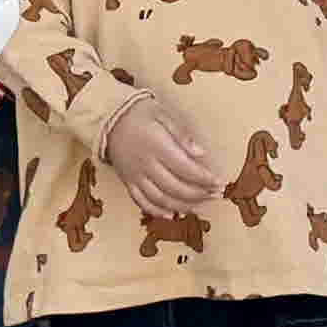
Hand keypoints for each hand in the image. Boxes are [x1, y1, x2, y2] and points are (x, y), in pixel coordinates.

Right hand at [103, 89, 226, 210]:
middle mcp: (146, 165)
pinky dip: (157, 211)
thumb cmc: (138, 112)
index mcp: (157, 146)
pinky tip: (172, 214)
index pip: (186, 169)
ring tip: (200, 205)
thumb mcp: (162, 113)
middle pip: (176, 188)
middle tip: (216, 195)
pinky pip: (142, 202)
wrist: (106, 118)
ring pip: (161, 199)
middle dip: (199, 194)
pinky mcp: (127, 182)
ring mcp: (135, 176)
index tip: (220, 182)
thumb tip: (201, 153)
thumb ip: (181, 134)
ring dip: (183, 206)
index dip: (205, 179)